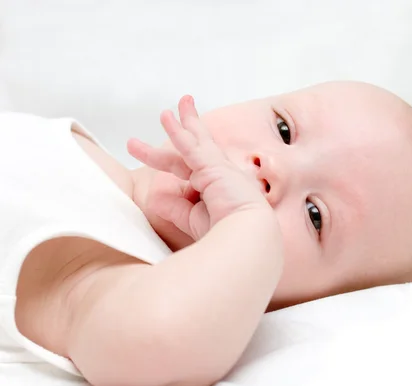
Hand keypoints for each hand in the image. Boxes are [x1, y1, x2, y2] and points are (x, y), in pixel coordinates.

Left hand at [128, 96, 270, 240]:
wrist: (245, 235)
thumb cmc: (226, 233)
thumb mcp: (193, 218)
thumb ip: (175, 207)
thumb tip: (154, 198)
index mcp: (219, 188)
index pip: (193, 169)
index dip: (176, 162)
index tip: (162, 158)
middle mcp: (221, 174)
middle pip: (194, 149)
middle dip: (181, 131)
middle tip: (166, 116)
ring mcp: (218, 168)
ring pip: (192, 142)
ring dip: (178, 125)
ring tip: (164, 112)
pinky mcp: (213, 166)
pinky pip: (190, 146)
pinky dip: (178, 131)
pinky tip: (167, 118)